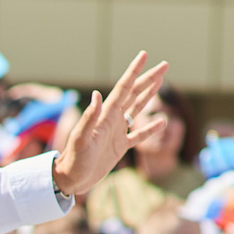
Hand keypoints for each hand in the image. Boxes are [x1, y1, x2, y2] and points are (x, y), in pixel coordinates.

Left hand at [51, 52, 171, 200]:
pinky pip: (138, 135)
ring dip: (149, 95)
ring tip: (161, 82)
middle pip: (134, 94)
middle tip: (164, 65)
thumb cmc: (74, 160)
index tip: (144, 55)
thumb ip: (89, 117)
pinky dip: (150, 128)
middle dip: (148, 79)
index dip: (133, 71)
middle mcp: (112, 120)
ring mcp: (117, 133)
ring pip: (136, 109)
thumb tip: (97, 94)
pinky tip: (162, 122)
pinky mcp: (119, 148)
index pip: (123, 88)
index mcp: (105, 115)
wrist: (70, 179)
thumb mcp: (81, 139)